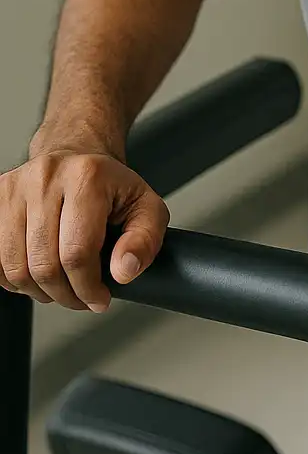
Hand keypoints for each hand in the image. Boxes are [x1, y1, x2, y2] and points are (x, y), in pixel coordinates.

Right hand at [0, 149, 168, 311]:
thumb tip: (123, 270)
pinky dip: (15, 278)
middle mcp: (45, 178)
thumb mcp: (146, 208)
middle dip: (65, 294)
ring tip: (60, 285)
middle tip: (81, 296)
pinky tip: (37, 271)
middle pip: (44, 265)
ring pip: (15, 268)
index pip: (77, 253)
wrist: (77, 155)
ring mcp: (15, 187)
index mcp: (86, 177)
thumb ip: (144, 241)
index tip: (99, 298)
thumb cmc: (110, 185)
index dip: (88, 287)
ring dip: (38, 290)